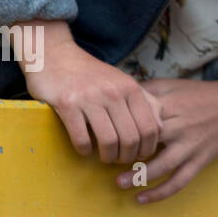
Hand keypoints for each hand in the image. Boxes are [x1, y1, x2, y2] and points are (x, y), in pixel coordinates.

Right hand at [18, 20, 162, 163]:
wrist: (56, 56)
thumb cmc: (92, 74)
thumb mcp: (123, 82)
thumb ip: (145, 102)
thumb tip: (161, 126)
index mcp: (131, 88)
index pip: (150, 127)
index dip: (148, 148)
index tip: (140, 156)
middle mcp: (114, 92)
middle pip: (131, 137)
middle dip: (128, 156)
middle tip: (121, 160)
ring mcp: (90, 98)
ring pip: (109, 141)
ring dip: (108, 157)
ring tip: (105, 157)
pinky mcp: (67, 105)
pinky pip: (81, 138)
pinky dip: (85, 150)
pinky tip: (85, 149)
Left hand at [116, 74, 217, 203]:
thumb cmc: (201, 94)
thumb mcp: (174, 84)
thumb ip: (147, 89)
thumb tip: (117, 95)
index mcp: (171, 105)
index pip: (139, 117)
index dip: (120, 126)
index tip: (103, 133)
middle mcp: (180, 126)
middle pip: (148, 142)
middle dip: (125, 152)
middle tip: (104, 159)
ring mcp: (191, 145)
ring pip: (163, 165)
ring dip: (139, 176)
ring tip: (119, 183)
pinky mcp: (201, 160)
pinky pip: (180, 180)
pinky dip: (161, 192)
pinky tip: (142, 198)